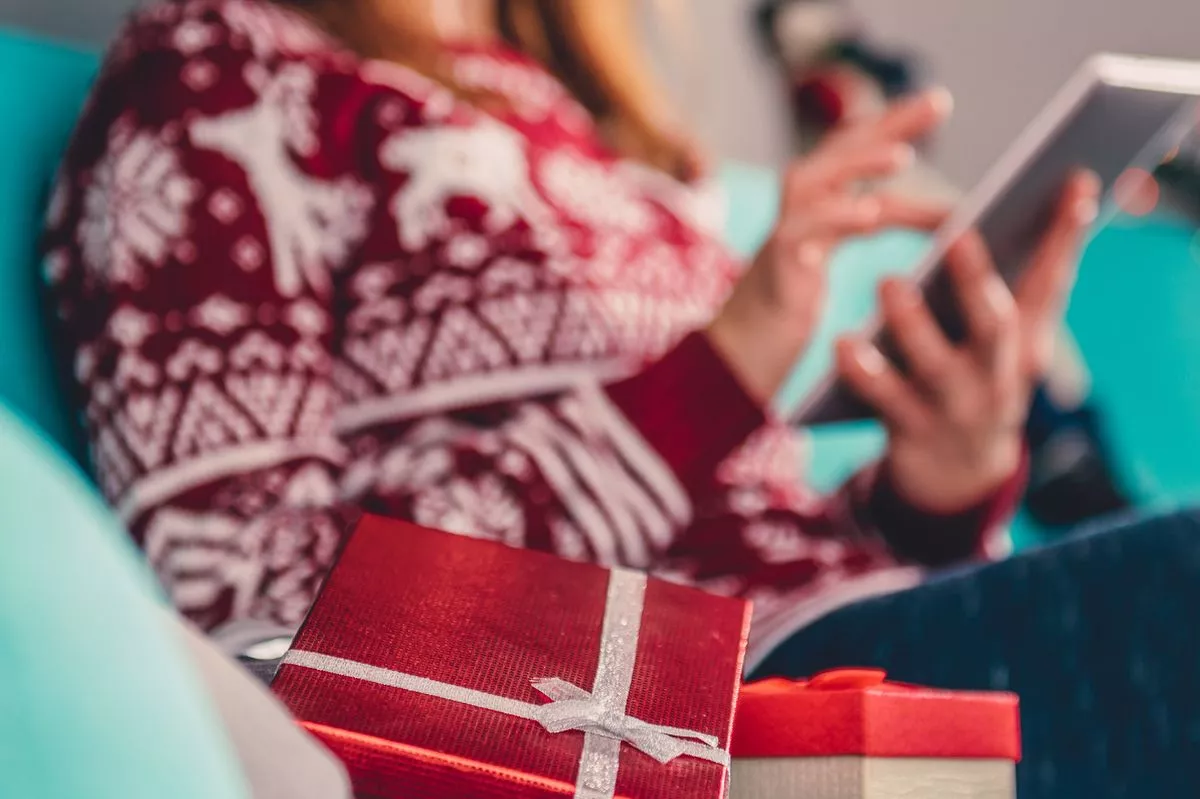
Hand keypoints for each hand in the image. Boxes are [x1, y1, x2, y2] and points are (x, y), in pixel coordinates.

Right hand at [708, 88, 952, 402]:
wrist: (735, 358)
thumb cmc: (787, 311)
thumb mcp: (837, 255)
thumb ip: (874, 224)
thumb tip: (951, 211)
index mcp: (815, 205)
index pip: (858, 153)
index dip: (895, 125)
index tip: (938, 102)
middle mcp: (796, 210)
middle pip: (842, 151)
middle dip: (889, 124)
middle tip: (938, 101)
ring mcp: (781, 235)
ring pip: (816, 182)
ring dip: (857, 165)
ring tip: (902, 157)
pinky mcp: (773, 269)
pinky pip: (799, 233)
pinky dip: (833, 217)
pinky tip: (868, 212)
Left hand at [835, 171, 1101, 511]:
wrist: (957, 474)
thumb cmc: (979, 378)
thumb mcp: (1007, 341)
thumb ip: (1013, 285)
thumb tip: (1037, 203)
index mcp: (1025, 342)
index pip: (1052, 283)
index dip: (1066, 236)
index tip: (1075, 184)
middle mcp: (997, 375)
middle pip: (994, 327)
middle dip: (979, 281)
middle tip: (960, 235)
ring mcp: (955, 406)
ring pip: (936, 366)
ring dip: (913, 324)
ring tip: (889, 280)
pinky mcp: (912, 430)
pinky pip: (883, 400)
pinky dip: (862, 372)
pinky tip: (842, 344)